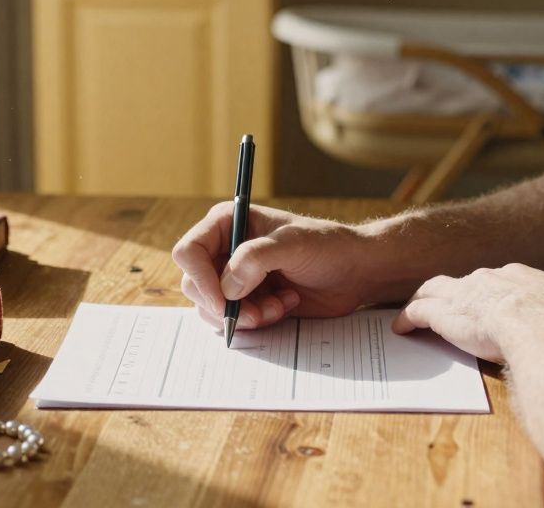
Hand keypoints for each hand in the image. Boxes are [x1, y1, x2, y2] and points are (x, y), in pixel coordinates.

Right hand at [172, 202, 385, 331]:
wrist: (354, 271)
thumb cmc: (327, 247)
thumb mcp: (293, 244)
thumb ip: (256, 258)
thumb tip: (226, 285)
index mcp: (228, 223)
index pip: (190, 251)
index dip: (201, 279)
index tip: (224, 302)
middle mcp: (225, 249)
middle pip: (194, 284)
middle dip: (226, 304)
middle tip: (259, 310)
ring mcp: (235, 276)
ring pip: (211, 307)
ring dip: (244, 315)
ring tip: (278, 306)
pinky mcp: (247, 299)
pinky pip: (232, 319)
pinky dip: (255, 321)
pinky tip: (283, 306)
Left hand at [391, 263, 543, 363]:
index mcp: (531, 281)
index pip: (507, 283)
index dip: (496, 293)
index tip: (492, 302)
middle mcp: (497, 279)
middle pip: (470, 281)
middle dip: (459, 291)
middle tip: (449, 301)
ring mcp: (469, 293)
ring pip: (439, 289)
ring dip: (427, 299)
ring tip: (415, 309)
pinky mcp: (446, 314)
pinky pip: (419, 311)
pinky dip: (409, 318)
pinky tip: (400, 327)